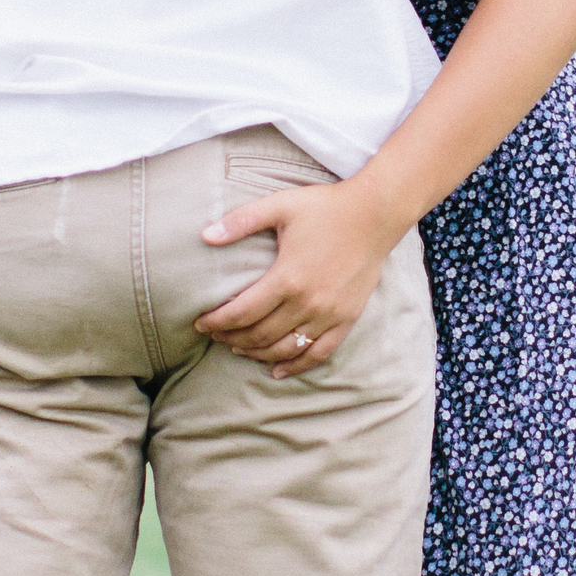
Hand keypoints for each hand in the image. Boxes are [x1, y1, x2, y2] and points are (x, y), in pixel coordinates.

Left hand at [195, 178, 409, 379]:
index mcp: (288, 277)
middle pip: (260, 335)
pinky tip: (277, 370)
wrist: (375, 213)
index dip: (217, 322)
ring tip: (238, 348)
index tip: (200, 323)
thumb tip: (204, 235)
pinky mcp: (347, 319)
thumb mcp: (280, 205)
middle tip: (215, 335)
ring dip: (257, 353)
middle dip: (231, 338)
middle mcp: (308, 303)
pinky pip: (318, 353)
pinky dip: (295, 366)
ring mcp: (329, 315)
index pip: (242, 312)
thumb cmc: (325, 207)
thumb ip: (241, 221)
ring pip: (285, 349)